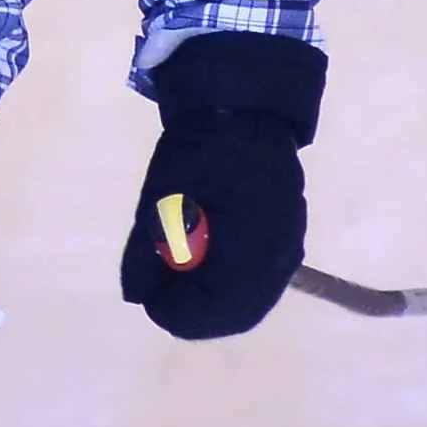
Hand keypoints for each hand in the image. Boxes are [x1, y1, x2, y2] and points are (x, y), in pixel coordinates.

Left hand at [118, 33, 322, 342]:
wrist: (246, 109)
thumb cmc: (198, 153)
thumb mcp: (157, 203)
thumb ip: (144, 256)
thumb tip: (136, 296)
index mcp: (242, 255)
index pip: (204, 312)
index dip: (170, 312)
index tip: (147, 298)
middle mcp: (273, 264)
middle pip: (231, 316)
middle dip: (193, 312)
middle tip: (163, 293)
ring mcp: (287, 252)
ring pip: (249, 303)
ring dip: (214, 302)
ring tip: (183, 277)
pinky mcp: (290, 239)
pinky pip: (262, 283)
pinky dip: (233, 286)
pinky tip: (210, 265)